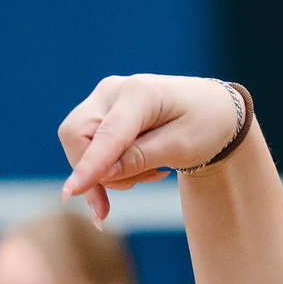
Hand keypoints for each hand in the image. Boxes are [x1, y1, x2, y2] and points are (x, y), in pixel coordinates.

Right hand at [59, 74, 246, 221]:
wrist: (212, 109)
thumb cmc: (204, 125)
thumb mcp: (182, 147)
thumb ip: (141, 158)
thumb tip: (104, 175)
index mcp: (139, 93)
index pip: (106, 136)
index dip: (89, 166)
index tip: (70, 194)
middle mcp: (112, 90)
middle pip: (77, 136)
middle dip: (98, 172)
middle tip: (142, 183)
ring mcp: (103, 99)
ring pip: (78, 144)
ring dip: (108, 172)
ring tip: (152, 170)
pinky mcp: (100, 113)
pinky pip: (87, 147)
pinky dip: (107, 168)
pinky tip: (139, 171)